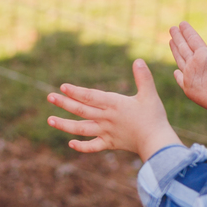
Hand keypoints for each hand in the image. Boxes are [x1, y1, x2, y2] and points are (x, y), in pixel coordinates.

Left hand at [46, 59, 182, 161]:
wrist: (157, 142)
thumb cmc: (154, 117)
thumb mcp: (149, 95)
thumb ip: (143, 78)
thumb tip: (138, 60)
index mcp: (114, 104)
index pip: (91, 97)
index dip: (76, 92)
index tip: (63, 87)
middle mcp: (106, 118)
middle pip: (81, 110)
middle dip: (64, 103)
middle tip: (50, 97)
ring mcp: (106, 132)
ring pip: (81, 128)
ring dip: (64, 125)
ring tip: (50, 120)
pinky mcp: (110, 143)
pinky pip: (93, 146)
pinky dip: (81, 146)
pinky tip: (70, 144)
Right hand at [169, 22, 206, 120]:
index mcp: (205, 56)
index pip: (194, 41)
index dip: (187, 32)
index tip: (182, 23)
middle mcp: (197, 64)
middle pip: (184, 48)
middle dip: (178, 38)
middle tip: (173, 27)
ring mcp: (192, 76)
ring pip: (181, 60)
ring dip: (175, 50)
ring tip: (171, 41)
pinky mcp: (189, 88)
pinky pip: (181, 79)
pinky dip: (178, 76)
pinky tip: (176, 71)